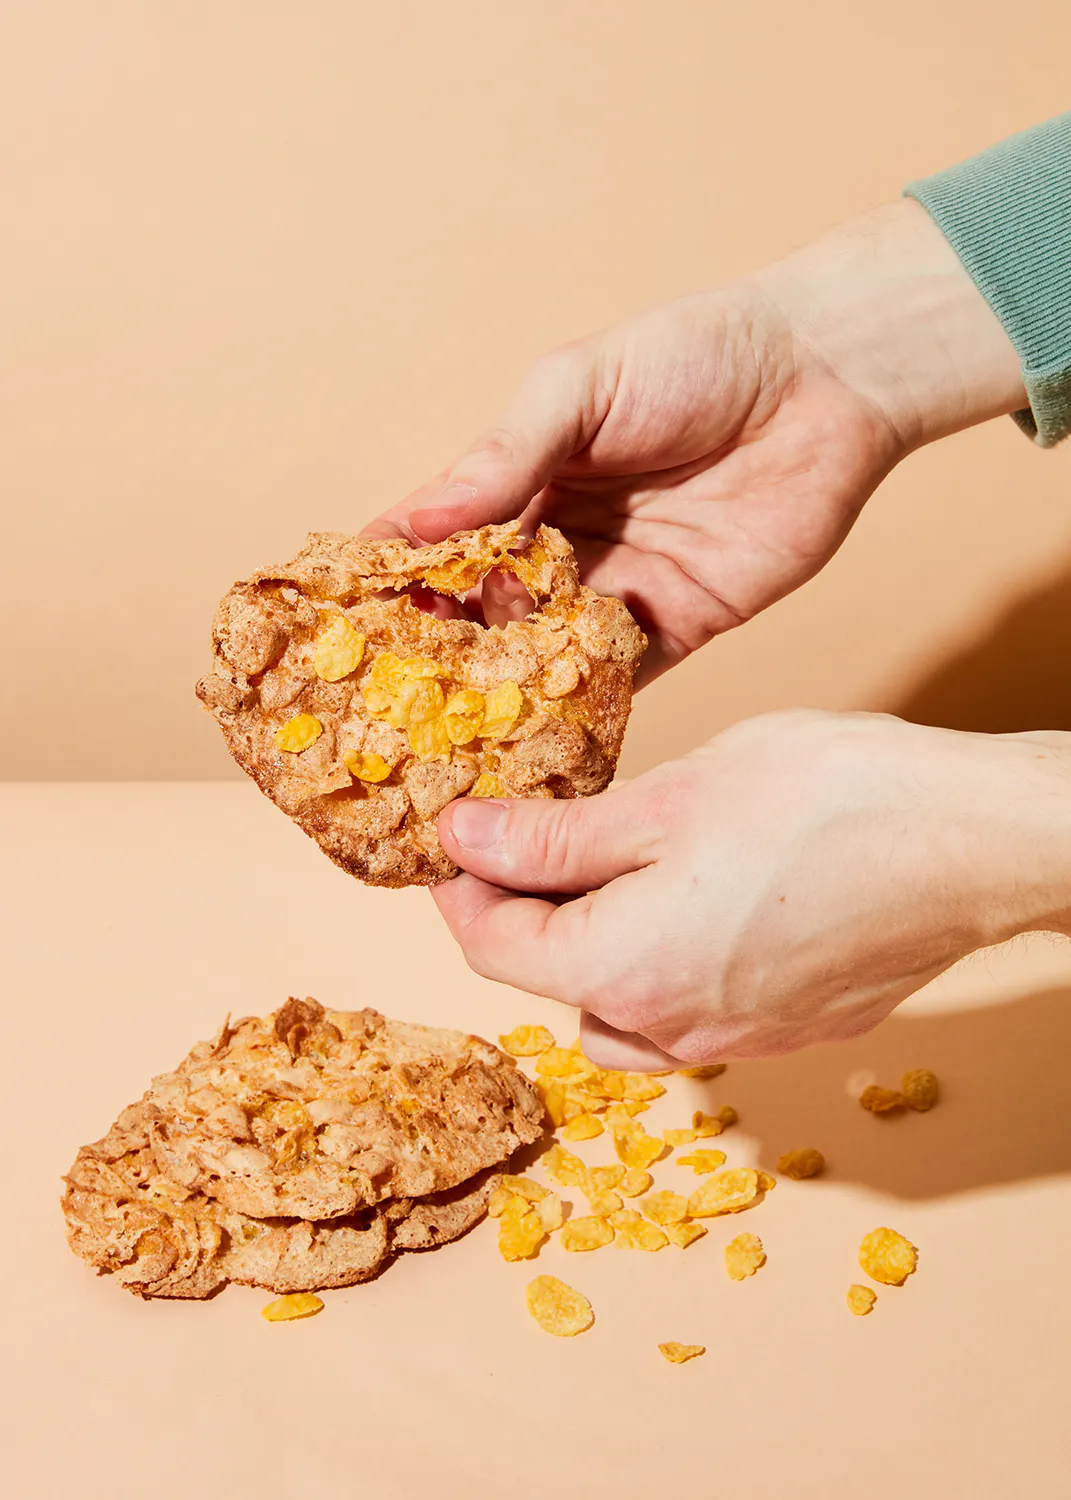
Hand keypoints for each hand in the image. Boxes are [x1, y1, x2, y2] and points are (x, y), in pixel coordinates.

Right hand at [366, 201, 1022, 683]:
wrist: (828, 380)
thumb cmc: (699, 355)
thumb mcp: (582, 388)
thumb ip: (505, 456)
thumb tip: (416, 525)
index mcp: (527, 477)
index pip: (440, 538)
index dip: (391, 580)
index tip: (338, 627)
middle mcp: (561, 542)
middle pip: (481, 610)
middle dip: (435, 655)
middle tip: (381, 707)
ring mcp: (616, 589)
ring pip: (539, 655)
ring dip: (496, 695)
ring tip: (441, 745)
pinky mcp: (677, 627)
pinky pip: (616, 683)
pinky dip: (577, 715)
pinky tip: (532, 750)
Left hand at [431, 711, 1070, 1067]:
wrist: (970, 840)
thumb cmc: (829, 804)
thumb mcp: (667, 798)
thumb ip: (554, 837)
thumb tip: (464, 842)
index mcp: (624, 970)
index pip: (495, 949)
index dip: (461, 890)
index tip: (458, 839)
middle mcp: (674, 1027)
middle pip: (557, 983)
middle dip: (528, 917)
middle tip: (540, 838)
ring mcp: (741, 1036)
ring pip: (625, 1009)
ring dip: (599, 949)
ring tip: (621, 869)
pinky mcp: (794, 1024)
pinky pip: (696, 1009)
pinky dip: (670, 962)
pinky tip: (701, 898)